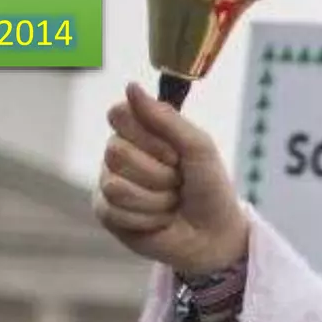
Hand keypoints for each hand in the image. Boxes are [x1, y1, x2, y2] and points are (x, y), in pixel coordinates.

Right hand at [93, 81, 250, 276]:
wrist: (215, 234)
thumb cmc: (210, 188)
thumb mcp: (199, 148)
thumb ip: (167, 119)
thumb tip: (131, 86)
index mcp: (140, 131)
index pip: (119, 114)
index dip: (150, 137)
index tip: (175, 153)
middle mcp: (119, 153)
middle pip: (116, 151)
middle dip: (158, 173)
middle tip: (177, 182)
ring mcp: (108, 182)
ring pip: (116, 185)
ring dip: (156, 199)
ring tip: (171, 202)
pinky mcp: (106, 213)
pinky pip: (114, 211)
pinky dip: (148, 219)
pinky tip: (159, 221)